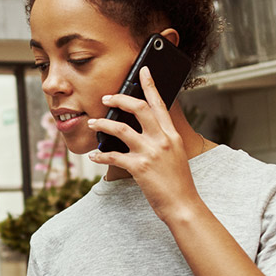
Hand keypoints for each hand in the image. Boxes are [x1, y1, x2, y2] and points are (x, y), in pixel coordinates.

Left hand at [87, 66, 202, 222]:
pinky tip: (94, 155)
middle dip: (120, 99)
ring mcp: (151, 153)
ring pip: (121, 129)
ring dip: (103, 124)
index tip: (143, 70)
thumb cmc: (178, 183)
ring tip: (93, 123)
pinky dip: (101, 155)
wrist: (183, 205)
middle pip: (139, 109)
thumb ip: (162, 140)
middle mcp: (162, 140)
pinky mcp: (140, 168)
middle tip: (106, 97)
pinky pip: (113, 156)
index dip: (149, 85)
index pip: (159, 103)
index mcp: (172, 135)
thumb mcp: (176, 155)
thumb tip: (143, 131)